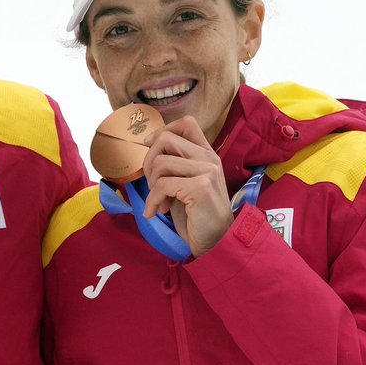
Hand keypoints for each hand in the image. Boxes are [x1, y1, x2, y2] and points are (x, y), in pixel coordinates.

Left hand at [140, 116, 232, 257]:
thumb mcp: (186, 183)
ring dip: (151, 185)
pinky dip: (152, 201)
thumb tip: (150, 145)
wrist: (216, 241)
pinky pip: (162, 185)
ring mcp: (207, 171)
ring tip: (159, 202)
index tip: (149, 147)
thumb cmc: (197, 214)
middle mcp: (209, 159)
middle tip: (151, 184)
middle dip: (148, 161)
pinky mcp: (200, 187)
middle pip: (166, 139)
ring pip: (161, 162)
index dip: (162, 131)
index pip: (186, 123)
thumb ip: (176, 164)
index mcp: (207, 154)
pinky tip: (157, 212)